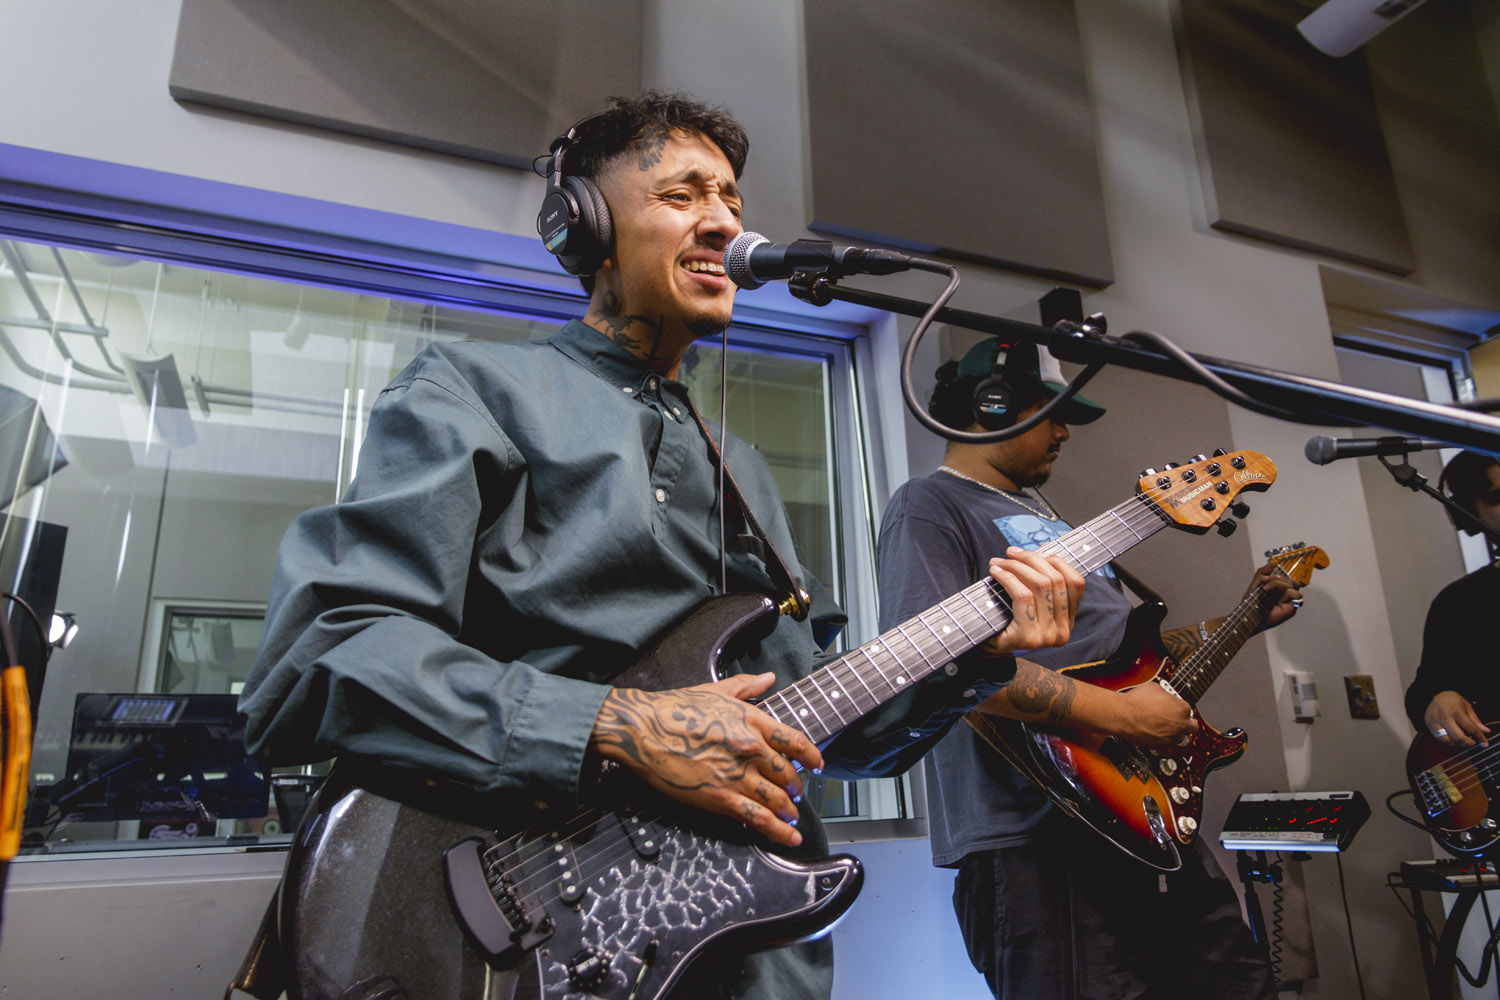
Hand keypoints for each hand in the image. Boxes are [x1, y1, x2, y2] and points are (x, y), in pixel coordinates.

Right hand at [589, 672, 821, 847]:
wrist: (644, 730)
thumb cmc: (675, 708)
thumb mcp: (716, 689)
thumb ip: (747, 686)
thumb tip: (769, 677)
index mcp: (752, 720)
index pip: (795, 741)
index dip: (811, 756)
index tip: (817, 765)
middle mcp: (750, 747)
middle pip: (787, 773)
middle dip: (796, 787)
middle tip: (797, 793)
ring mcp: (737, 774)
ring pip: (777, 799)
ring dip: (788, 810)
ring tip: (791, 815)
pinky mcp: (721, 797)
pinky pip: (758, 818)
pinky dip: (777, 830)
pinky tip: (788, 836)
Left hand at [980, 547, 1085, 657]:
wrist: (983, 647)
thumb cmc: (1005, 621)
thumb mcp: (1029, 600)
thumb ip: (1040, 580)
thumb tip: (1043, 549)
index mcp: (1069, 621)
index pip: (1076, 583)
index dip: (1056, 561)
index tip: (1033, 551)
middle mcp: (1063, 631)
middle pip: (1055, 580)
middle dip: (1031, 560)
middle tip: (1009, 553)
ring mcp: (1047, 636)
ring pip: (1040, 585)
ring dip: (1016, 567)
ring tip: (999, 562)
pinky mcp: (1028, 637)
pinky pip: (1023, 596)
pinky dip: (1008, 578)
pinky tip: (995, 573)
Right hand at [1112, 680, 1197, 748]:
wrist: (1124, 714)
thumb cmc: (1137, 701)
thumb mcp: (1154, 688)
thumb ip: (1164, 694)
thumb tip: (1162, 694)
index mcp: (1182, 708)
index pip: (1189, 710)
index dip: (1180, 708)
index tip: (1175, 708)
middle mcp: (1180, 724)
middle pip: (1192, 727)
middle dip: (1187, 724)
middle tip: (1180, 721)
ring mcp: (1172, 737)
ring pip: (1182, 740)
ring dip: (1177, 736)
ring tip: (1169, 731)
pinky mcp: (1161, 746)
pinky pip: (1170, 751)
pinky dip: (1168, 748)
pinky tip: (1164, 744)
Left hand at [1249, 561, 1302, 630]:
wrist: (1249, 614)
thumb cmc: (1252, 602)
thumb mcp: (1256, 583)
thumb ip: (1263, 572)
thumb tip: (1272, 562)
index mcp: (1279, 588)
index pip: (1287, 576)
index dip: (1280, 573)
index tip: (1269, 575)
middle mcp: (1285, 593)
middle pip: (1291, 579)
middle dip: (1277, 578)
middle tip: (1265, 583)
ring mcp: (1289, 600)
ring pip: (1295, 584)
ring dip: (1280, 584)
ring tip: (1267, 589)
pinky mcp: (1292, 608)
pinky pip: (1296, 594)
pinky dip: (1287, 594)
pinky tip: (1277, 599)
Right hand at [1425, 690, 1489, 747]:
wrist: (1435, 694)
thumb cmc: (1452, 700)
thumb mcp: (1467, 706)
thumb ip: (1475, 720)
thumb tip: (1485, 731)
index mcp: (1456, 711)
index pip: (1470, 728)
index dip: (1479, 737)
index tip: (1484, 743)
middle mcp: (1444, 717)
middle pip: (1458, 737)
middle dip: (1468, 743)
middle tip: (1472, 743)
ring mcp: (1435, 721)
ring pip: (1447, 740)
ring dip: (1457, 744)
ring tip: (1462, 741)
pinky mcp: (1429, 725)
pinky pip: (1439, 738)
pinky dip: (1448, 741)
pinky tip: (1453, 738)